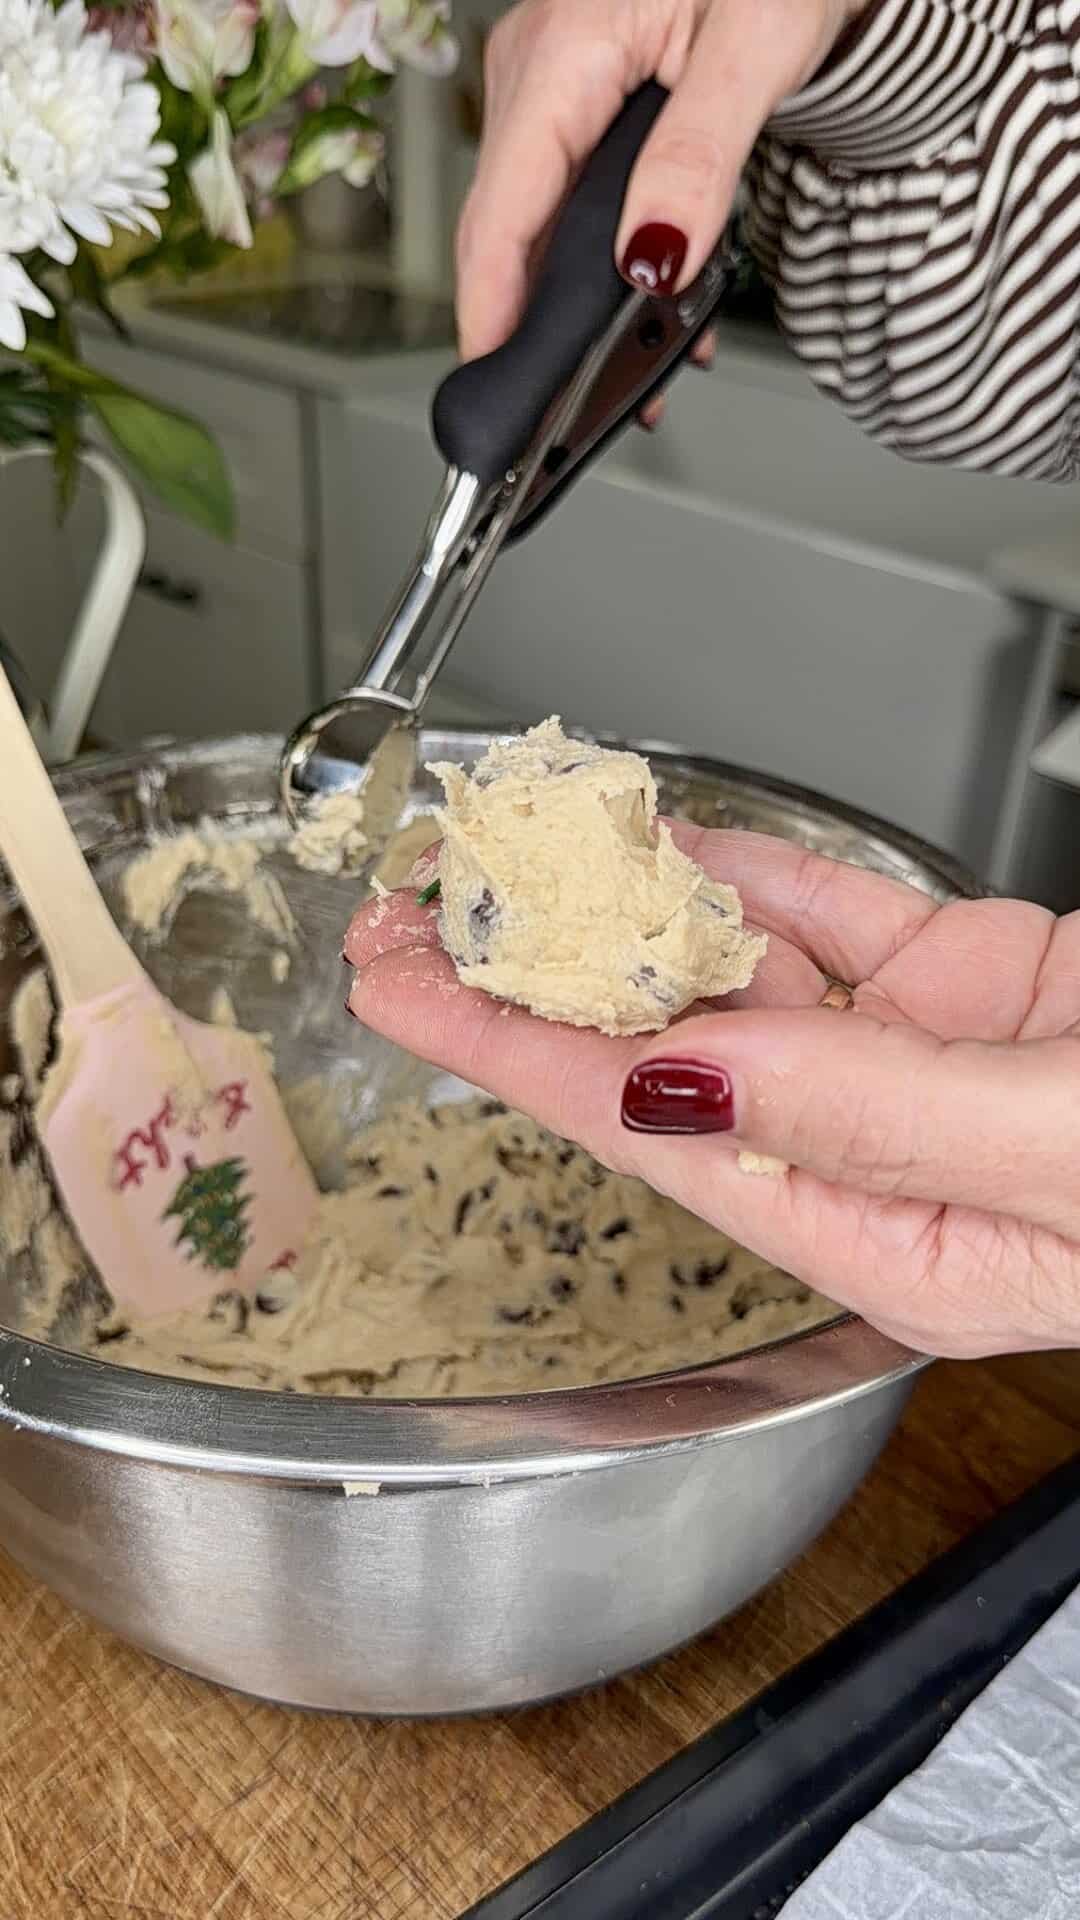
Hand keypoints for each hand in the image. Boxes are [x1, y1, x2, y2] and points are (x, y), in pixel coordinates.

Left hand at [344, 827, 1079, 1360]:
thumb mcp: (1063, 1154)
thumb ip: (870, 1117)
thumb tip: (685, 1080)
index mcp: (896, 1243)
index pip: (660, 1142)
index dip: (517, 1060)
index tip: (408, 993)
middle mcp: (889, 1152)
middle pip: (667, 1063)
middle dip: (525, 987)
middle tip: (401, 918)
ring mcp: (926, 1055)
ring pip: (740, 977)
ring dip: (618, 916)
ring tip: (498, 864)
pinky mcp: (976, 973)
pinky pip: (836, 915)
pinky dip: (753, 869)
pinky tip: (665, 840)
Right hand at [456, 0, 864, 388]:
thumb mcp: (756, 46)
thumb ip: (699, 157)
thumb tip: (650, 257)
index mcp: (563, 49)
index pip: (501, 209)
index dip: (491, 310)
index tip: (497, 384)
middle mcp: (537, 67)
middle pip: (510, 227)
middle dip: (539, 326)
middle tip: (574, 413)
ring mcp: (550, 83)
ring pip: (539, 221)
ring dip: (580, 302)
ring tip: (639, 375)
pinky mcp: (576, 98)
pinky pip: (570, 196)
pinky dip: (605, 260)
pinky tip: (652, 302)